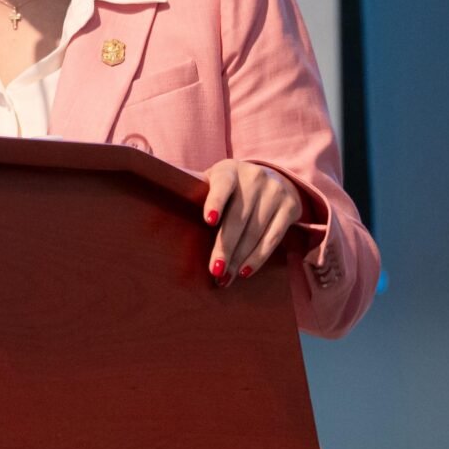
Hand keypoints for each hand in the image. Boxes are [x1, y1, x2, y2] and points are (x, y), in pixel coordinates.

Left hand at [201, 160, 302, 285]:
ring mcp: (275, 191)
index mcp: (229, 170)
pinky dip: (259, 257)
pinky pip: (273, 237)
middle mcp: (254, 177)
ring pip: (256, 231)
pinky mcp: (290, 207)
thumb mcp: (213, 182)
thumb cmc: (230, 187)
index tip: (208, 221)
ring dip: (240, 258)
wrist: (273, 178)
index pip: (222, 185)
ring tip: (226, 278)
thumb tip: (158, 218)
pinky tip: (245, 271)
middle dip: (226, 247)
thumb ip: (193, 192)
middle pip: (238, 217)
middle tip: (215, 270)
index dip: (215, 202)